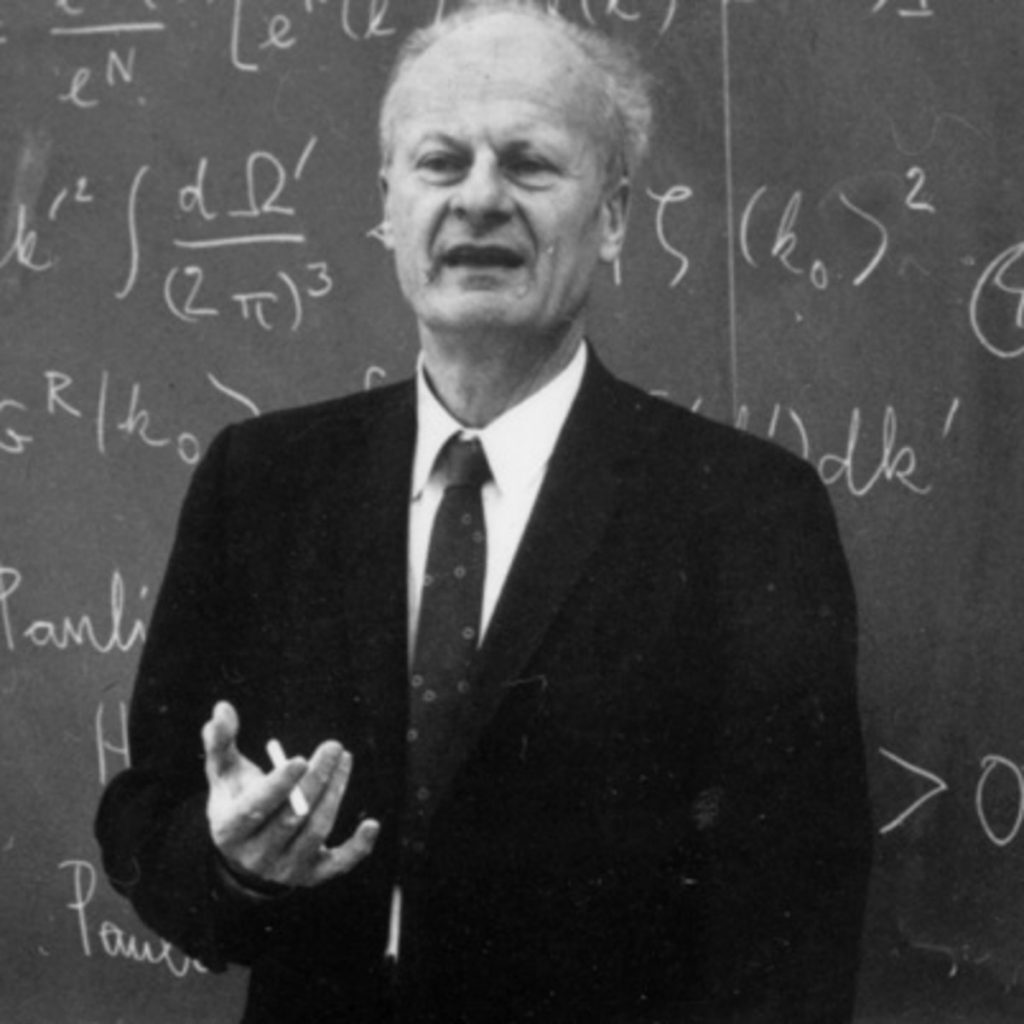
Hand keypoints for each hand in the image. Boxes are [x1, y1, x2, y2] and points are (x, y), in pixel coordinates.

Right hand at [202, 700, 379, 887]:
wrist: (244, 854)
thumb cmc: (235, 800)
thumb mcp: (224, 774)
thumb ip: (221, 742)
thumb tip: (222, 708)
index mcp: (230, 829)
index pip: (255, 810)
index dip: (278, 786)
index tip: (301, 759)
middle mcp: (256, 854)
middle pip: (292, 817)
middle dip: (316, 781)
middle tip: (334, 746)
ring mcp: (285, 868)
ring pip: (316, 831)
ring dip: (334, 793)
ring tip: (344, 760)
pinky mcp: (312, 875)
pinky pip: (338, 865)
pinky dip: (357, 848)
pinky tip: (371, 824)